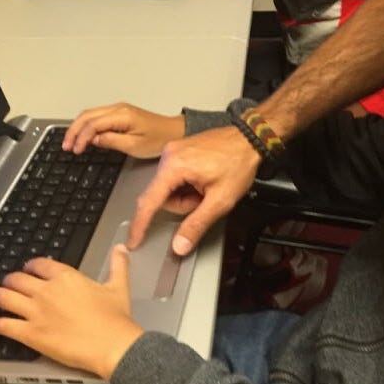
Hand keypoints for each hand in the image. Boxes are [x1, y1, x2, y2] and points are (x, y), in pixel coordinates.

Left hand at [0, 245, 142, 380]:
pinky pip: (5, 326)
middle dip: (10, 279)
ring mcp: (36, 312)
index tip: (29, 267)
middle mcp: (47, 291)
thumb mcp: (118, 286)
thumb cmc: (114, 318)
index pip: (40, 264)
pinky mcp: (30, 334)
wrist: (110, 344)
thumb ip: (118, 265)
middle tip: (6, 281)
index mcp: (66, 277)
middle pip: (19, 279)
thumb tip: (121, 249)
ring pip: (6, 298)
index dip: (31, 265)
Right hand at [62, 102, 183, 158]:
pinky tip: (82, 135)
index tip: (75, 150)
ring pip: (90, 114)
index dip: (81, 137)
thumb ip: (111, 141)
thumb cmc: (158, 139)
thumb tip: (93, 139)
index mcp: (122, 115)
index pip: (93, 124)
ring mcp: (118, 109)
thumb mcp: (134, 146)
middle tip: (66, 146)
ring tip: (70, 143)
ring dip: (78, 127)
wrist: (173, 132)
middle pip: (87, 115)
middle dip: (73, 130)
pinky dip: (85, 125)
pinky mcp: (119, 113)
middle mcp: (118, 108)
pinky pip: (97, 116)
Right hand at [128, 124, 261, 254]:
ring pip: (168, 187)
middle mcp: (169, 155)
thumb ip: (196, 224)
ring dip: (186, 194)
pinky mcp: (180, 150)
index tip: (133, 241)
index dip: (140, 225)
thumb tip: (179, 244)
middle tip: (205, 199)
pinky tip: (204, 180)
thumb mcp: (220, 200)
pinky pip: (174, 176)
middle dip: (183, 204)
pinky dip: (188, 184)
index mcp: (175, 166)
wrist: (250, 138)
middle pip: (161, 196)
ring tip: (207, 187)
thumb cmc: (238, 162)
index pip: (149, 201)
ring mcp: (174, 150)